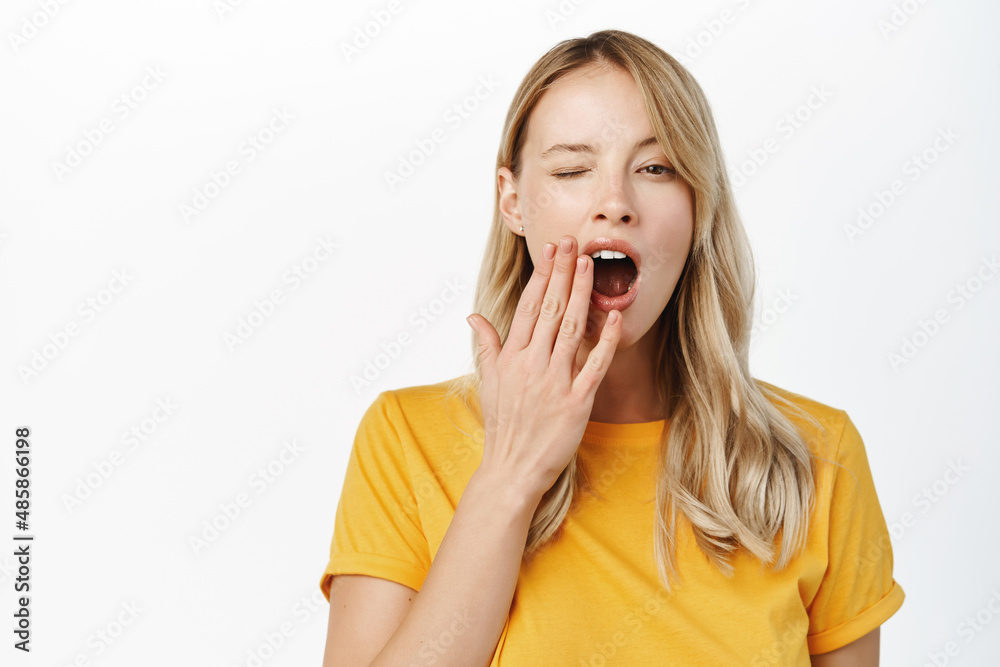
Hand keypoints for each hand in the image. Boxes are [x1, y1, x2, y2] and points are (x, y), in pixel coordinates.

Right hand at [466, 235, 622, 500]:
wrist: (512, 469)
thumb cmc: (502, 425)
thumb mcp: (488, 382)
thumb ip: (486, 345)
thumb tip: (473, 316)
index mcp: (512, 357)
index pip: (529, 306)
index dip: (542, 276)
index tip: (551, 250)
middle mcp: (532, 364)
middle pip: (552, 309)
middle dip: (563, 273)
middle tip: (574, 243)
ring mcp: (555, 382)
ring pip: (572, 329)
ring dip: (582, 294)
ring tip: (591, 265)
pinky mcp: (576, 403)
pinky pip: (594, 366)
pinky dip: (605, 340)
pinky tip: (615, 317)